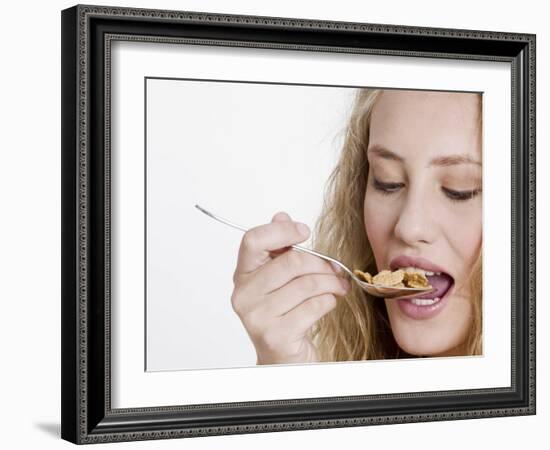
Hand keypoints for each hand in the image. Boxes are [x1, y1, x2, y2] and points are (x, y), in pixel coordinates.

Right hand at [230, 211, 349, 364]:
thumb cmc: (284, 314)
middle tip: (334, 269)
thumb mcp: (280, 279)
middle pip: (291, 262)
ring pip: (308, 284)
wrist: (283, 358)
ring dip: (331, 283)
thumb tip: (281, 216)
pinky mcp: (277, 335)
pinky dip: (330, 301)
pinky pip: (315, 306)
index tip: (304, 231)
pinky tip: (329, 303)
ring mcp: (258, 317)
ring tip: (337, 286)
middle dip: (321, 263)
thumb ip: (279, 249)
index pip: (253, 240)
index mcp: (242, 275)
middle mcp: (244, 295)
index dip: (282, 230)